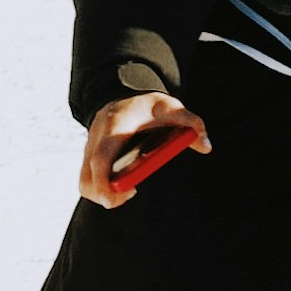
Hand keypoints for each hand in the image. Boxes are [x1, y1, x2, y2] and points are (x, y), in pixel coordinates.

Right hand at [81, 90, 209, 208]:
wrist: (124, 93)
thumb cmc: (147, 105)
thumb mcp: (172, 108)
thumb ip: (191, 124)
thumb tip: (206, 146)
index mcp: (115, 126)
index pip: (101, 158)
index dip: (104, 182)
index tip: (115, 197)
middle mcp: (97, 138)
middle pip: (88, 177)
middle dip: (104, 195)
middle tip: (131, 194)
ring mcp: (90, 147)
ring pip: (84, 181)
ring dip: (101, 194)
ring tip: (127, 190)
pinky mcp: (89, 155)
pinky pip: (87, 179)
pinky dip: (100, 188)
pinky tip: (122, 185)